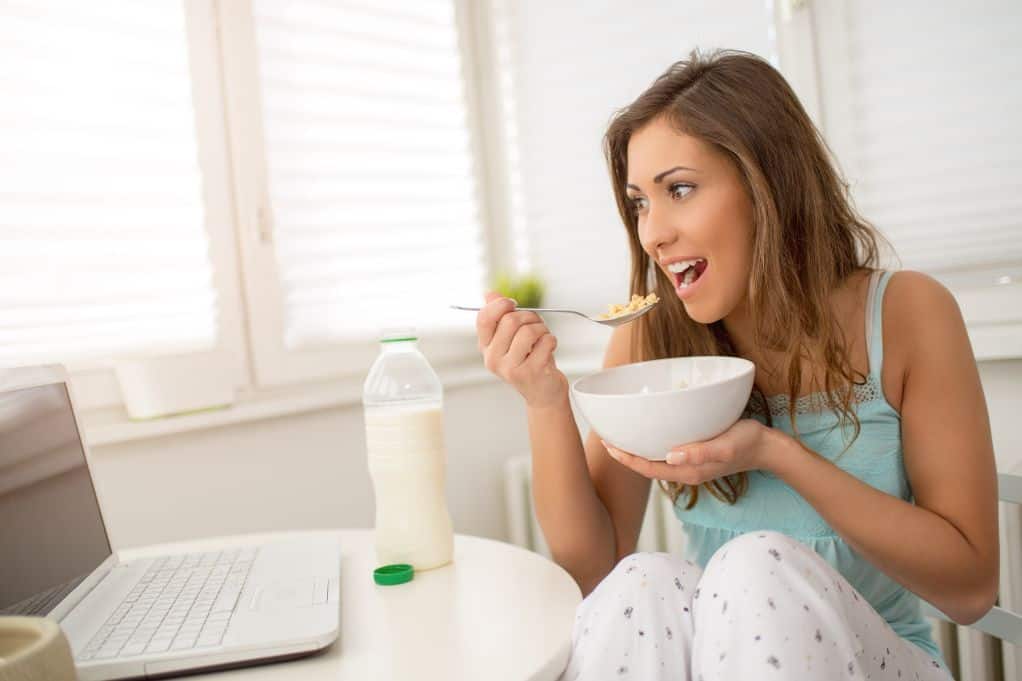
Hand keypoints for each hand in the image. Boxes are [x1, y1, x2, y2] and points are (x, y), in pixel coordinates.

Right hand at [476, 291, 567, 407]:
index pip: (484, 319)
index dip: (499, 305)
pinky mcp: (531, 372)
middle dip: (530, 317)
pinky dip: (552, 340)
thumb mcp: (511, 339)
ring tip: (542, 339)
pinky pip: (546, 341)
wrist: (542, 392)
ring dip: (542, 329)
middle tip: (536, 325)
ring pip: (529, 330)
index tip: (513, 304)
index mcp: (486, 347)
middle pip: (510, 320)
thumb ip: (500, 316)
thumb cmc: (528, 361)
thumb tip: (490, 294)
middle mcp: (494, 359)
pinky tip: (548, 350)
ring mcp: (511, 367)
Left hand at [602, 419, 786, 484]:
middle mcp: (686, 472)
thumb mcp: (725, 445)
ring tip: (621, 436)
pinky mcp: (696, 457)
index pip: (649, 468)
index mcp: (688, 472)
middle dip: (626, 455)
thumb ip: (700, 452)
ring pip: (656, 461)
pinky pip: (667, 455)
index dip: (627, 458)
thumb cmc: (747, 443)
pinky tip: (648, 434)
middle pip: (648, 466)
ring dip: (637, 451)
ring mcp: (691, 466)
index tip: (609, 444)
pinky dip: (652, 446)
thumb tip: (671, 456)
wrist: (767, 448)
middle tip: (606, 437)